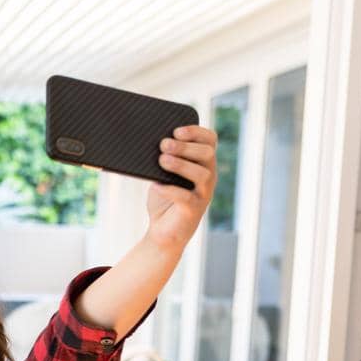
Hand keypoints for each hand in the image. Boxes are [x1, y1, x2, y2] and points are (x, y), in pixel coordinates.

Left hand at [145, 126, 218, 249]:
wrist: (162, 231)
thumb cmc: (163, 197)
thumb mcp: (161, 174)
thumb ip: (162, 158)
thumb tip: (150, 143)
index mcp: (202, 163)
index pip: (210, 140)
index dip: (196, 132)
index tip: (176, 130)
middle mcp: (208, 176)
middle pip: (207, 154)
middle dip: (185, 147)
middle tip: (163, 144)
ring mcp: (203, 194)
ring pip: (202, 174)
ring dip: (181, 165)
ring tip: (162, 160)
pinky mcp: (193, 211)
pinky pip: (187, 198)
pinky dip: (171, 190)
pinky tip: (156, 185)